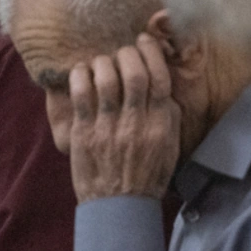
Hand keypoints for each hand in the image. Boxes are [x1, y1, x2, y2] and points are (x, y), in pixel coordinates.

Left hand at [68, 34, 180, 202]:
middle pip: (133, 73)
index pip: (160, 78)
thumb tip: (164, 87)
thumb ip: (169, 117)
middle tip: (121, 52)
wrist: (119, 207)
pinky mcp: (84, 134)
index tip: (143, 42)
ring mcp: (108, 129)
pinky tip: (82, 73)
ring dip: (102, 63)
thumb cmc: (146, 176)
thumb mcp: (170, 148)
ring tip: (101, 63)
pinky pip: (80, 95)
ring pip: (105, 79)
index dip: (151, 53)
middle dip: (127, 53)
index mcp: (160, 126)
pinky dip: (80, 76)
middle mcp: (136, 124)